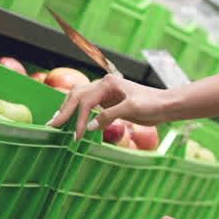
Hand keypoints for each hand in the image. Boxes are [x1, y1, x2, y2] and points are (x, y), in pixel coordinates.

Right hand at [47, 73, 174, 139]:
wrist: (166, 105)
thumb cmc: (152, 104)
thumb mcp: (132, 109)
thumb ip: (110, 116)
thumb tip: (90, 126)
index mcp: (108, 83)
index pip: (86, 101)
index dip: (80, 119)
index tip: (77, 136)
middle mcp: (104, 85)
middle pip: (77, 96)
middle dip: (65, 111)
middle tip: (52, 126)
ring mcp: (105, 93)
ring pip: (80, 99)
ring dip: (68, 110)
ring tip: (56, 122)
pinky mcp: (109, 101)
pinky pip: (88, 106)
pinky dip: (78, 113)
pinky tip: (72, 121)